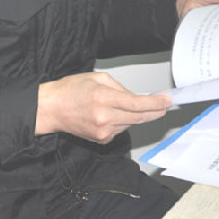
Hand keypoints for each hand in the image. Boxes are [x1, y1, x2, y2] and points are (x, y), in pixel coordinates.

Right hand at [35, 72, 171, 142]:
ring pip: (131, 123)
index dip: (155, 104)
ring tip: (125, 105)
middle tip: (164, 106)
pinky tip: (112, 114)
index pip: (137, 103)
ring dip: (136, 116)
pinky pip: (120, 130)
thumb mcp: (97, 78)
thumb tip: (135, 97)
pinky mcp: (101, 140)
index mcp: (104, 98)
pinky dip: (122, 122)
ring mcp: (103, 131)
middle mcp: (104, 117)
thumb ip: (119, 87)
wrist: (51, 109)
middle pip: (139, 117)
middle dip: (155, 112)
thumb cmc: (70, 90)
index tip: (167, 101)